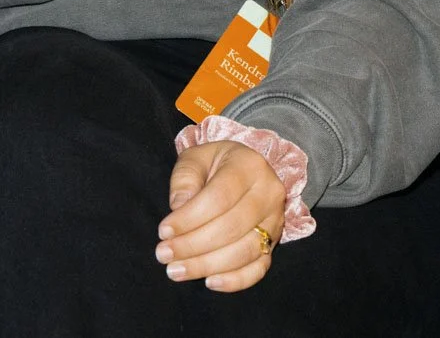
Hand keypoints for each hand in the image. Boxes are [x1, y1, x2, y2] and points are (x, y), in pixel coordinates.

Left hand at [155, 140, 286, 292]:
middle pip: (231, 227)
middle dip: (193, 245)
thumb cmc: (214, 164)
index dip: (190, 218)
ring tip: (177, 270)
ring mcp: (275, 221)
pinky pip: (259, 268)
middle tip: (163, 255)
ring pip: (245, 251)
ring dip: (208, 265)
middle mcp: (269, 193)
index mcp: (249, 166)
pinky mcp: (274, 244)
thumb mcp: (195, 158)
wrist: (241, 170)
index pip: (219, 197)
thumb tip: (179, 207)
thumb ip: (185, 178)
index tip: (163, 231)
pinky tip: (209, 282)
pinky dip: (235, 280)